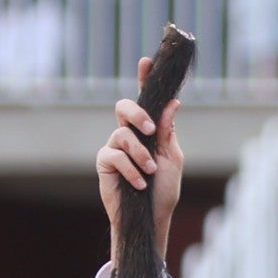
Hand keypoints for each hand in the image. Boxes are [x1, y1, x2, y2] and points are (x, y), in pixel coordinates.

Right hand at [92, 93, 185, 263]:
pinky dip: (131, 169)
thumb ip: (167, 131)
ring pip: (122, 134)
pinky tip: (139, 183)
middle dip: (136, 114)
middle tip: (148, 130)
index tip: (147, 61)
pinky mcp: (104, 162)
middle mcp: (129, 133)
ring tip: (150, 171)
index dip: (144, 79)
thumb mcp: (171, 157)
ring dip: (140, 154)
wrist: (151, 217)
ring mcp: (114, 146)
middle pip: (124, 107)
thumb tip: (173, 102)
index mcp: (148, 129)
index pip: (146, 99)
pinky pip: (114, 155)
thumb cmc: (163, 189)